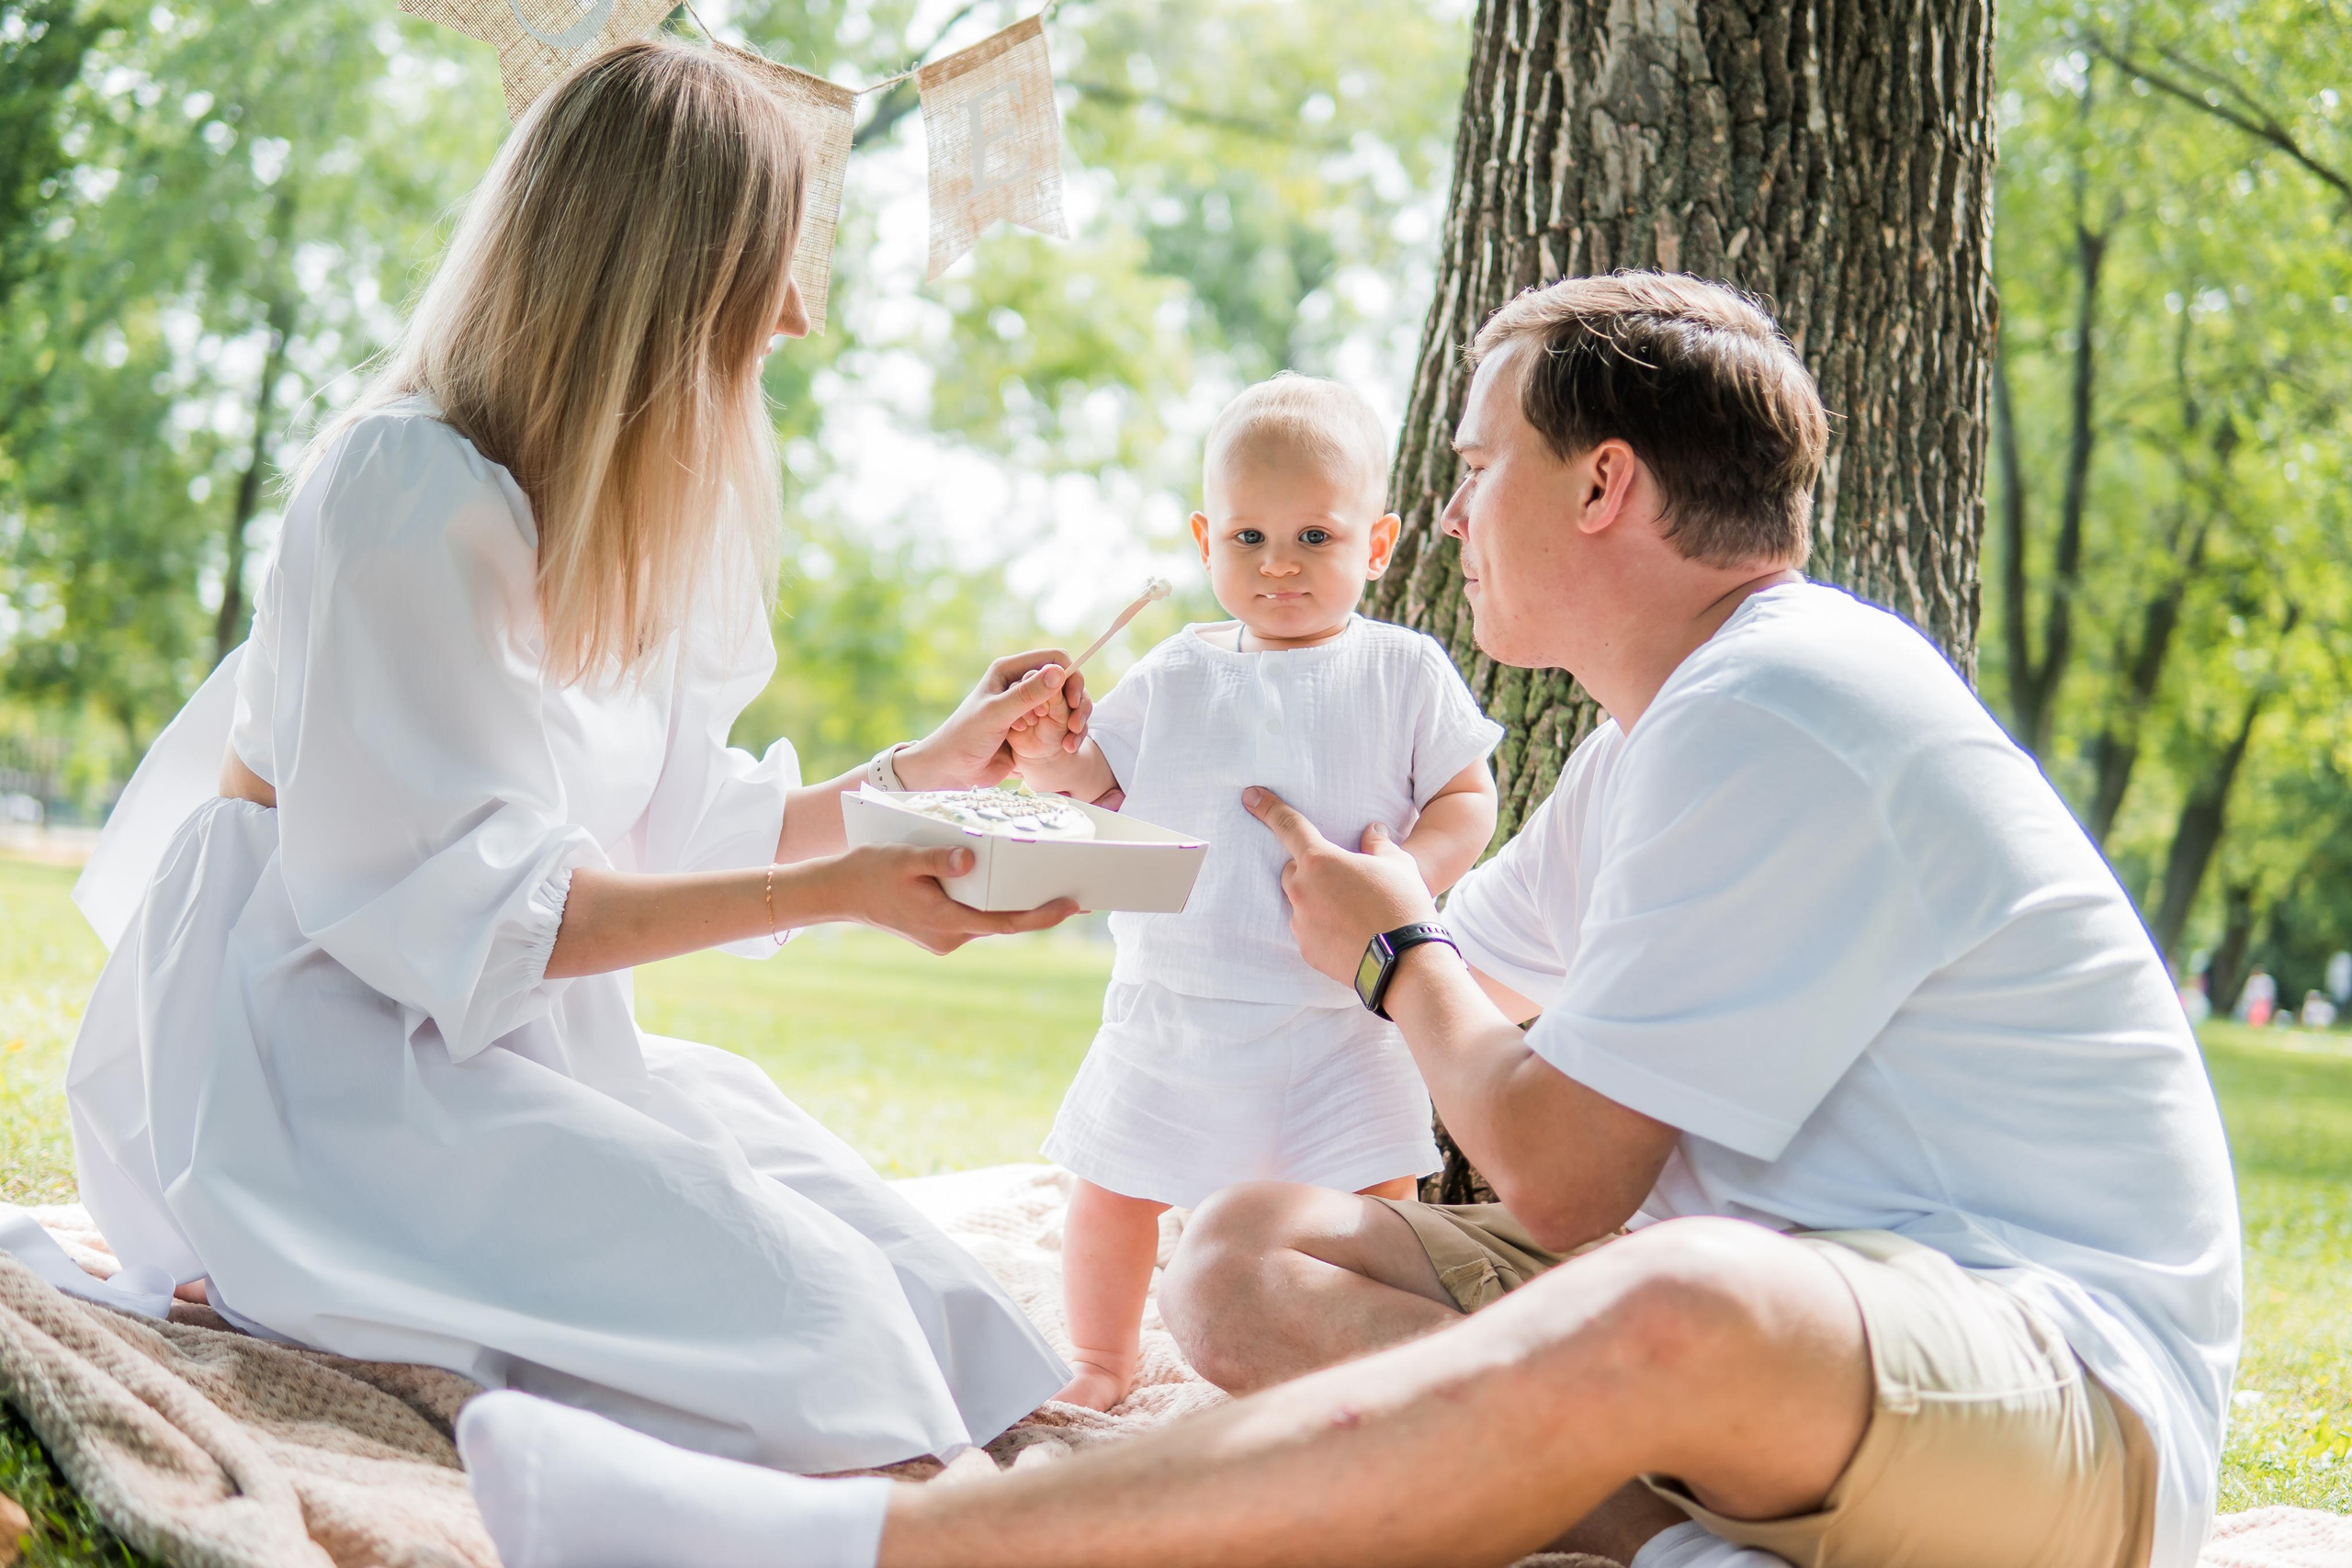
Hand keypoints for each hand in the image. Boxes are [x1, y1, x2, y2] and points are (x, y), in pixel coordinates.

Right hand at [824, 843, 1077, 953]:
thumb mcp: (903, 857)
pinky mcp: (938, 931)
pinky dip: (992, 903)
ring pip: (989, 920)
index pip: (1006, 923)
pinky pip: (973, 917)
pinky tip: (1005, 884)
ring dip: (1014, 904)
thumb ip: (938, 859)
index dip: (1042, 916)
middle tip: (1077, 889)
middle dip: (1038, 907)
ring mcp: (943, 938)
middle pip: (1004, 922)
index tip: (1072, 904)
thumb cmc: (869, 871)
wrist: (836, 893)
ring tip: (1048, 881)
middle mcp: (948, 937)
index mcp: (945, 921)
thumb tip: (971, 859)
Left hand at [900, 651, 1091, 788]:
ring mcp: (1027, 705)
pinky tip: (1064, 748)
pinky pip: (1059, 722)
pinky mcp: (1032, 726)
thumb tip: (1059, 672)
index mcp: (1009, 670)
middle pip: (1064, 680)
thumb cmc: (965, 737)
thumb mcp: (996, 714)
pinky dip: (1067, 732)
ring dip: (1072, 719)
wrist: (953, 769)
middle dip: (1073, 701)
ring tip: (1067, 741)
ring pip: (1064, 703)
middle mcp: (1021, 683)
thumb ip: (1027, 695)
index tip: (1072, 701)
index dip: (1070, 675)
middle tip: (1074, 726)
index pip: (1054, 658)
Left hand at [1244, 786, 1437, 983]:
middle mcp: (1303, 890)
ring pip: (1300, 902)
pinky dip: (1322, 928)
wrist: (1406, 963)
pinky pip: (1308, 930)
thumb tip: (1372, 831)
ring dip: (1317, 900)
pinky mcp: (1307, 950)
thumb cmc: (1402, 907)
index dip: (1268, 808)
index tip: (1250, 796)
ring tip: (1352, 912)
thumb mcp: (1398, 864)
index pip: (1289, 826)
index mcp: (1320, 861)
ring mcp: (1301, 923)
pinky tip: (1349, 933)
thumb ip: (1378, 843)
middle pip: (1293, 870)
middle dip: (1311, 869)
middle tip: (1343, 879)